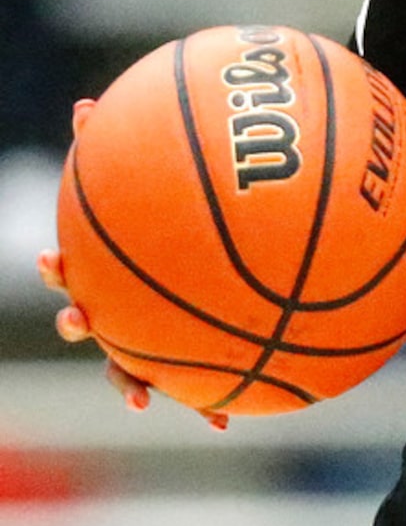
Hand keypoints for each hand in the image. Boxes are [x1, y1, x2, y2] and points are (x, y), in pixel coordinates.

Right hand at [37, 100, 226, 428]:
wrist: (234, 278)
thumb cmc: (182, 229)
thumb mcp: (157, 188)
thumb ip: (123, 154)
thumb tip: (84, 104)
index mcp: (110, 270)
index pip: (73, 266)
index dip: (58, 266)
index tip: (50, 257)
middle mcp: (117, 308)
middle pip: (86, 318)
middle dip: (78, 321)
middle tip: (78, 317)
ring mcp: (145, 342)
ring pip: (126, 368)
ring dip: (130, 384)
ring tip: (142, 399)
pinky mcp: (184, 368)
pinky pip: (192, 389)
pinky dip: (203, 406)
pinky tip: (223, 421)